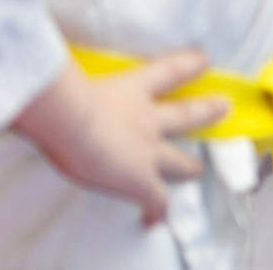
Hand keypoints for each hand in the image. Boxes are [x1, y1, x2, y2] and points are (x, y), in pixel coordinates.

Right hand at [13, 49, 228, 224]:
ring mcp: (147, 151)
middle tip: (223, 106)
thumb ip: (69, 64)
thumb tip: (49, 53)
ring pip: (177, 160)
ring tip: (198, 171)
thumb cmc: (64, 94)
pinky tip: (154, 219)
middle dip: (204, 111)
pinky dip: (157, 211)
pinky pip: (155, 200)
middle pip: (184, 115)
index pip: (166, 70)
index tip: (204, 58)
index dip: (187, 64)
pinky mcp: (140, 180)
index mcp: (130, 88)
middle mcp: (146, 119)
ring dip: (188, 166)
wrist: (71, 121)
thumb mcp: (74, 72)